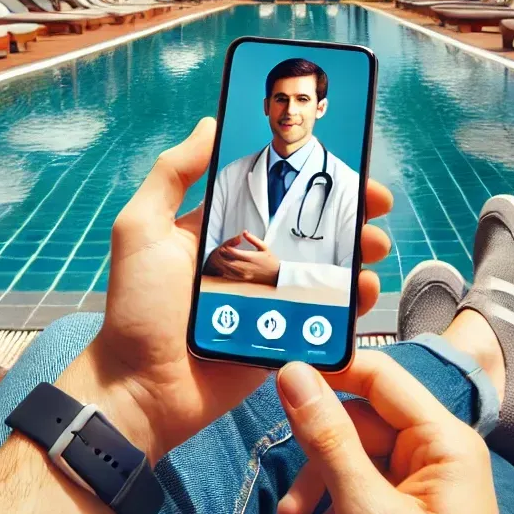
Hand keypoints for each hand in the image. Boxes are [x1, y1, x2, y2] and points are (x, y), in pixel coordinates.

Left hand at [62, 118, 392, 464]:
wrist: (140, 389)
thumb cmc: (136, 306)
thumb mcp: (142, 228)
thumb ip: (172, 175)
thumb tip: (210, 123)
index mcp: (223, 228)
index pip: (275, 191)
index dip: (310, 173)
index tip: (344, 157)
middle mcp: (252, 258)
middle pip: (311, 227)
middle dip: (350, 210)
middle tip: (377, 201)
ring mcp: (272, 298)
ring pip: (326, 268)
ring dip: (358, 252)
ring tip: (375, 245)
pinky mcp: (284, 335)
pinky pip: (324, 315)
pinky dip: (349, 302)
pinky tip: (363, 290)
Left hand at [217, 231, 280, 284]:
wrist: (277, 274)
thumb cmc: (271, 260)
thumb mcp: (264, 247)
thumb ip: (253, 239)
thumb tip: (244, 232)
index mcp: (252, 257)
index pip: (235, 253)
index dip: (228, 249)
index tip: (224, 246)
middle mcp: (248, 266)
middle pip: (231, 262)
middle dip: (224, 257)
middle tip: (219, 253)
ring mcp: (247, 274)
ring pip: (231, 270)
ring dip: (224, 265)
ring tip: (221, 260)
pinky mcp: (246, 279)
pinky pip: (234, 277)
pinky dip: (228, 273)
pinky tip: (225, 270)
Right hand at [274, 352, 511, 513]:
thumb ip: (329, 442)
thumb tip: (295, 375)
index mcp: (443, 442)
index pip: (380, 377)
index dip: (332, 370)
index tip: (281, 374)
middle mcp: (436, 457)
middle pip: (358, 428)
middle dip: (319, 467)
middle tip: (289, 507)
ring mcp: (422, 490)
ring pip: (352, 468)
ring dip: (320, 505)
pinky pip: (360, 502)